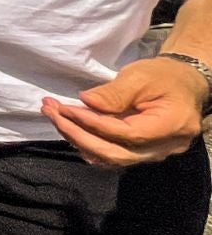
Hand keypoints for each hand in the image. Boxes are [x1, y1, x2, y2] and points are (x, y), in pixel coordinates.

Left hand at [42, 57, 210, 166]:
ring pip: (112, 158)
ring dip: (79, 139)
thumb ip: (115, 93)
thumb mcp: (141, 76)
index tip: (65, 108)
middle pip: (117, 154)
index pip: (127, 134)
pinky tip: (69, 127)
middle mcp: (165, 148)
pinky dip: (89, 144)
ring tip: (54, 116)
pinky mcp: (141, 152)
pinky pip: (113, 155)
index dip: (94, 124)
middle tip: (51, 112)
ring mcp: (154, 154)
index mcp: (172, 126)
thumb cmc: (164, 76)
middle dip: (79, 135)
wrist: (183, 83)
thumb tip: (85, 102)